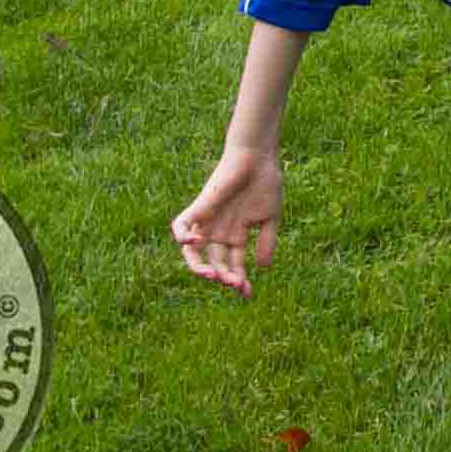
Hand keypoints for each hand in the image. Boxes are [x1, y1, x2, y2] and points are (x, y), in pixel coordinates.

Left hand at [171, 146, 284, 297]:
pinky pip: (180, 225)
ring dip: (199, 266)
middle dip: (224, 277)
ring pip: (194, 252)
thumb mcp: (270, 217)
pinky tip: (192, 243)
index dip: (239, 281)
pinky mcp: (200, 207)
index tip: (247, 295)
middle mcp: (219, 232)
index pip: (233, 265)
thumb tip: (262, 267)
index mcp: (236, 236)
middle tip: (234, 283)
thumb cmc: (266, 182)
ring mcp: (208, 221)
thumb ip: (266, 241)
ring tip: (211, 275)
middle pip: (215, 263)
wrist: (259, 156)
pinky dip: (181, 235)